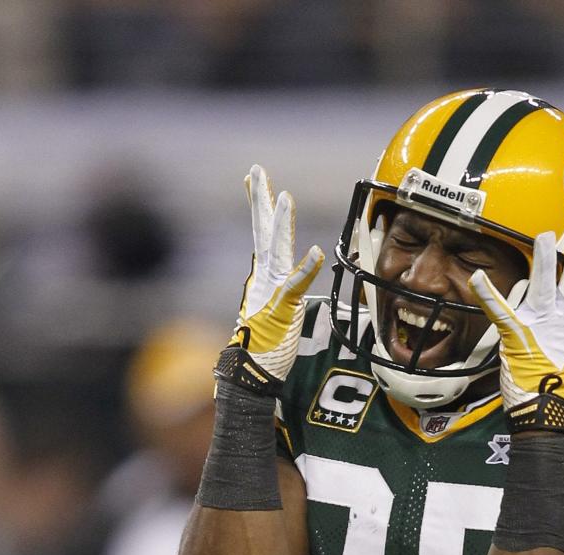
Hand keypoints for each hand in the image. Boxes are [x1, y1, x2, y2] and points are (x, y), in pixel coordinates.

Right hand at [229, 164, 324, 381]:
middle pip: (262, 233)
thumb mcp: (274, 313)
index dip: (260, 207)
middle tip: (257, 169)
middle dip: (260, 200)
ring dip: (281, 225)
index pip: (262, 235)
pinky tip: (313, 251)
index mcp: (263, 278)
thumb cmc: (265, 348)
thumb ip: (280, 292)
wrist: (249, 374)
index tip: (254, 178)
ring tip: (286, 197)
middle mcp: (263, 280)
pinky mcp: (279, 310)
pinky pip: (294, 286)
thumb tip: (283, 278)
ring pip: (276, 252)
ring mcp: (270, 294)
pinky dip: (305, 269)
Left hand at [468, 222, 563, 427]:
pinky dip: (488, 294)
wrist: (545, 409)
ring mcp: (539, 326)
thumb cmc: (556, 383)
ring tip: (546, 236)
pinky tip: (477, 276)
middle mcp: (561, 320)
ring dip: (544, 261)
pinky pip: (500, 310)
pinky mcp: (515, 335)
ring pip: (543, 286)